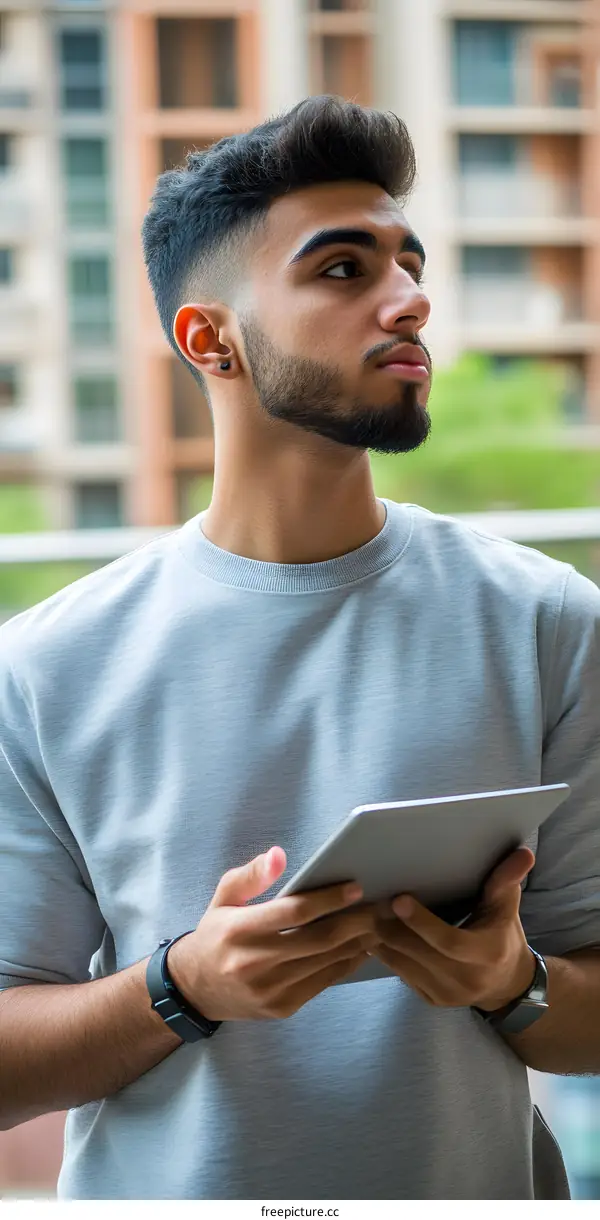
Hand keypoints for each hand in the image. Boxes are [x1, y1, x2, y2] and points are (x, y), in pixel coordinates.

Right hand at [167, 847, 378, 1021]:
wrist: (195, 989)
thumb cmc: (215, 935)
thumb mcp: (224, 897)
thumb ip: (251, 875)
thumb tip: (280, 855)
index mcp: (239, 930)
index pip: (293, 912)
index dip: (329, 899)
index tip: (356, 888)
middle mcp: (253, 963)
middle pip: (318, 940)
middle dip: (355, 921)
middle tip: (379, 906)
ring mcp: (269, 989)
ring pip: (325, 963)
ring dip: (357, 942)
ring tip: (377, 923)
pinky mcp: (281, 1007)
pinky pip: (323, 983)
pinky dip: (346, 964)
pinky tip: (360, 948)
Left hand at [371, 847, 536, 1011]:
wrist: (507, 983)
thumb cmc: (502, 935)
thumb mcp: (506, 907)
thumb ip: (508, 880)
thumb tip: (524, 853)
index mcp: (487, 954)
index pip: (449, 941)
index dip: (422, 922)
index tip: (398, 899)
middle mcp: (466, 980)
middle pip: (418, 953)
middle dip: (392, 928)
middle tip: (371, 902)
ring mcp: (447, 995)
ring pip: (404, 966)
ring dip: (383, 940)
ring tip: (366, 915)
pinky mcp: (432, 1000)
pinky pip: (402, 975)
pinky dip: (387, 954)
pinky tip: (374, 934)